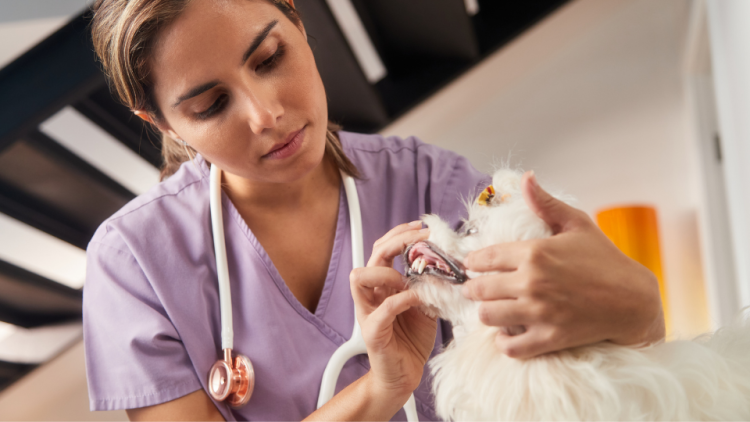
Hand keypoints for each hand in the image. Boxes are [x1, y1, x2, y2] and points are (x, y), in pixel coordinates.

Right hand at [350, 221, 436, 402]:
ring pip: (360, 277)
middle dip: (397, 241)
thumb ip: (429, 286)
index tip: (421, 227)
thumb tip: (447, 265)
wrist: (403, 375)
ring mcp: (368, 311)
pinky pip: (383, 308)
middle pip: (373, 255)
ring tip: (410, 279)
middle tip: (421, 238)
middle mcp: (372, 295)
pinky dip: (401, 299)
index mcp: (383, 286)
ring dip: (388, 272)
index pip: (383, 249)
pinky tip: (417, 299)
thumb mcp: (425, 306)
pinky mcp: (373, 331)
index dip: (399, 234)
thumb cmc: (411, 340)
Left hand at [461, 171, 664, 358]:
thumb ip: (546, 203)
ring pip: (488, 316)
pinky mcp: (549, 338)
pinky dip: (503, 342)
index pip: (485, 257)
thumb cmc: (605, 259)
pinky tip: (507, 333)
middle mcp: (532, 282)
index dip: (472, 262)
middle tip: (473, 289)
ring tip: (490, 308)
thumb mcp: (577, 224)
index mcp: (534, 252)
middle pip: (479, 289)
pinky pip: (510, 346)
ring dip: (485, 312)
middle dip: (472, 288)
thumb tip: (525, 178)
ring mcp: (539, 312)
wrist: (634, 300)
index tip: (471, 265)